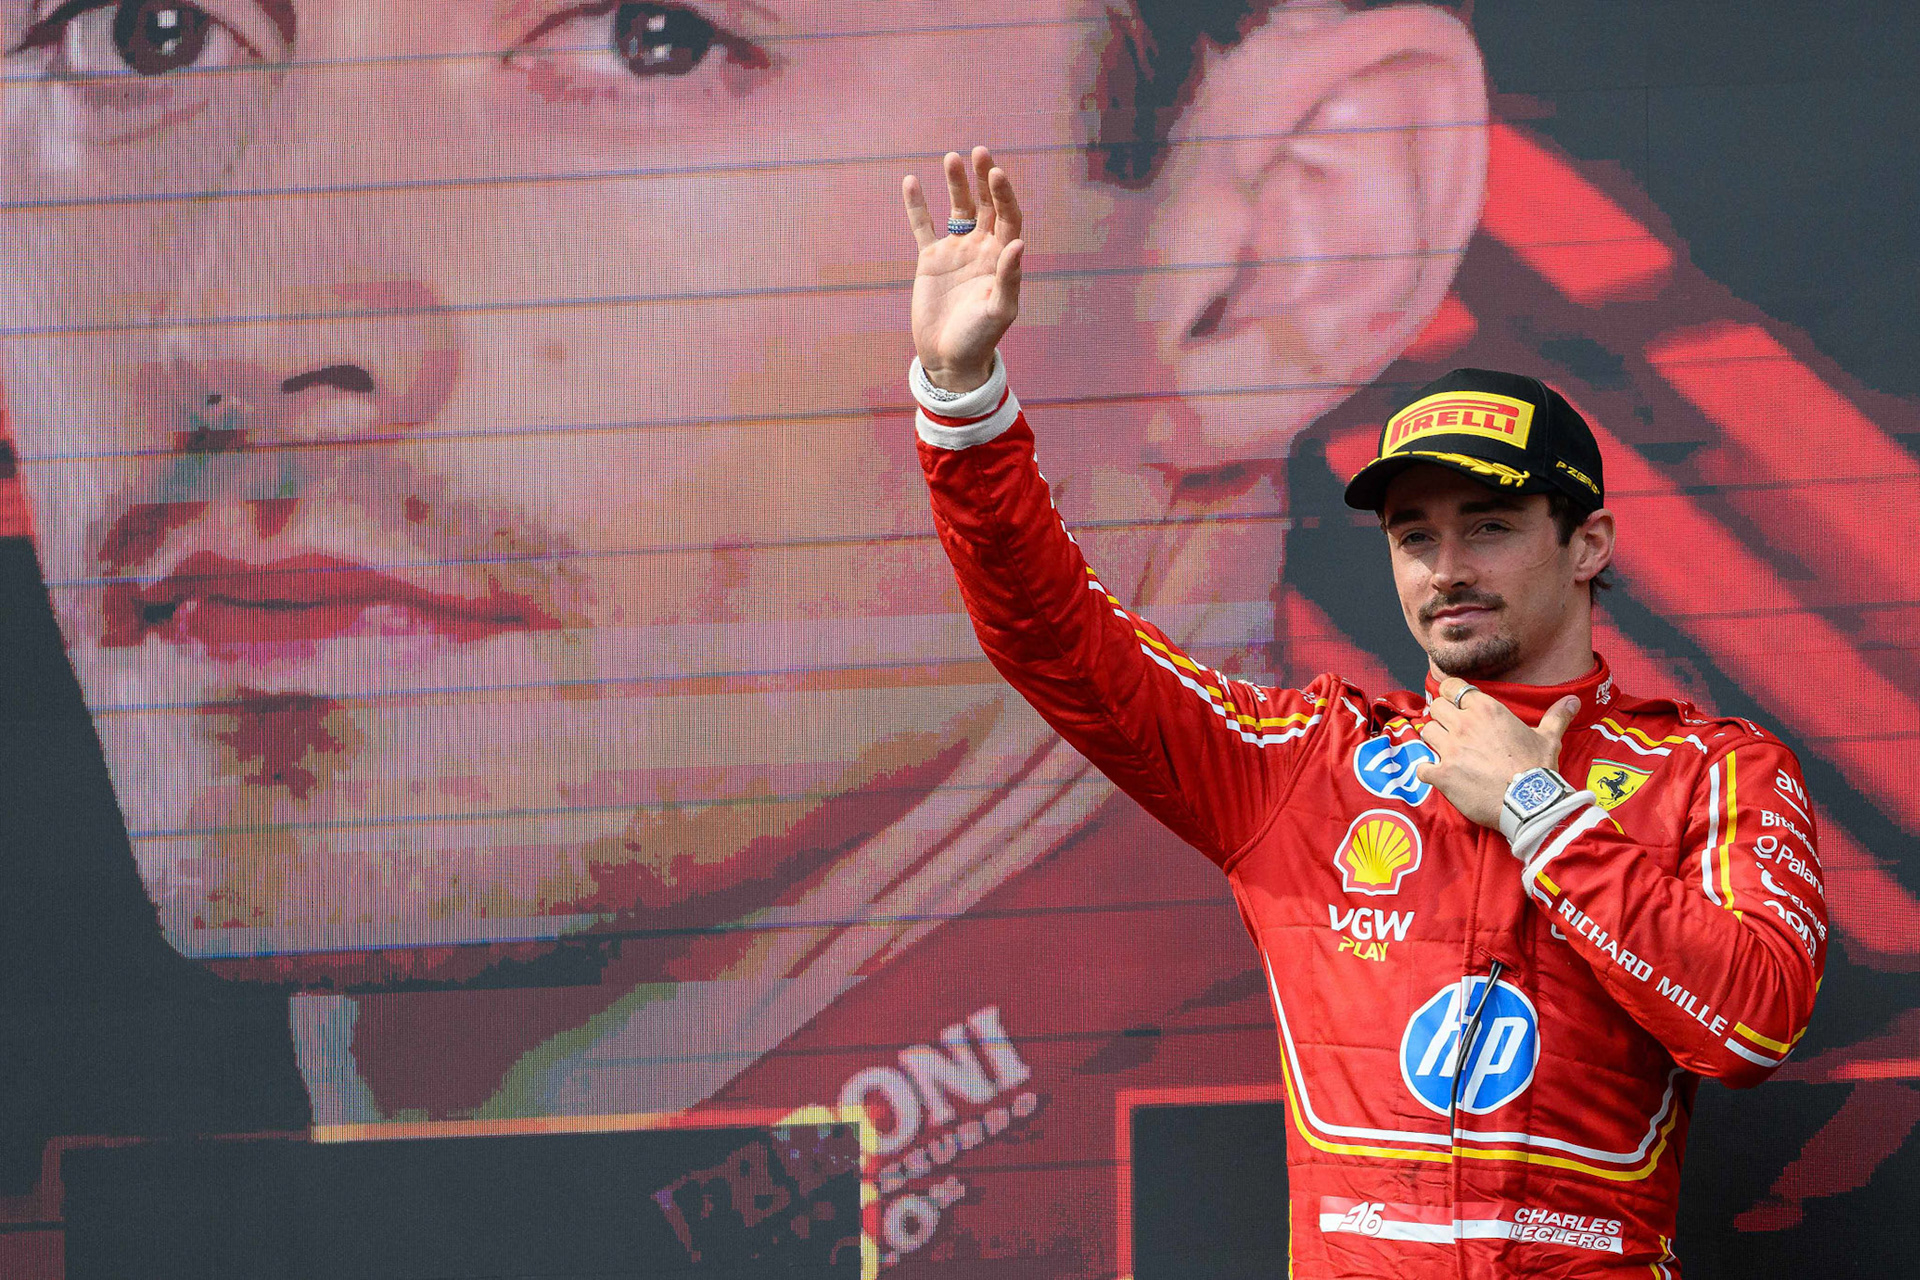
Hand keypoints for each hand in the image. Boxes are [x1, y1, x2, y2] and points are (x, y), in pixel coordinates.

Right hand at [902, 146, 1024, 392]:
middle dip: (983, 178)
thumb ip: (1009, 277)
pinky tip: (912, 180)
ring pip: (957, 209)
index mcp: (1003, 257)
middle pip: (986, 205)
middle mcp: (982, 248)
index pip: (1008, 216)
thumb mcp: (999, 310)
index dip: (1004, 194)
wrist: (950, 358)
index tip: (995, 172)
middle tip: (979, 151)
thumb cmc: (981, 337)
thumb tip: (1018, 243)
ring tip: (950, 158)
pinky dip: (917, 205)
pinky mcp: (931, 259)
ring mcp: (956, 251)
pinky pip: (923, 226)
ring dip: (956, 183)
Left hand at [1413, 678, 1580, 828]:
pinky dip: (1426, 771)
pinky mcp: (1442, 774)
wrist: (1531, 803)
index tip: (1455, 703)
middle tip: (1451, 729)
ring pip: (1425, 732)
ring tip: (1446, 750)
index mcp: (1486, 710)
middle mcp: (1464, 725)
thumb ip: (1556, 716)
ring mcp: (1450, 749)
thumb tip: (1573, 700)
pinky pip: (1421, 767)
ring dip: (1433, 740)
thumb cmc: (1539, 769)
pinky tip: (1437, 774)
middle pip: (1435, 707)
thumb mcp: (1549, 738)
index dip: (1450, 693)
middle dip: (1441, 716)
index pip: (1452, 686)